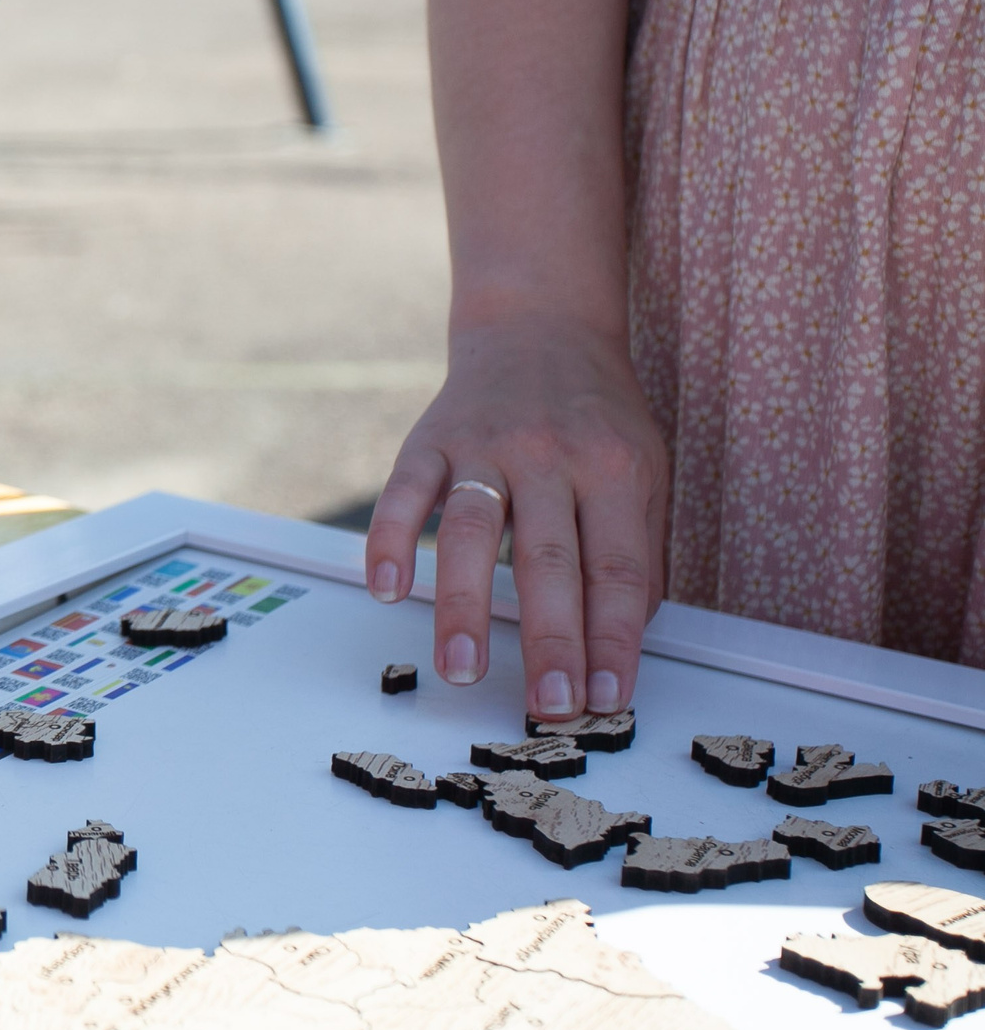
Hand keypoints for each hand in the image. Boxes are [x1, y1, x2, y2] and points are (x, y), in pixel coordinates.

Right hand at [364, 318, 667, 720]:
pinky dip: (389, 540)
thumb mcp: (644, 467)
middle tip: (550, 706)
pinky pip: (404, 493)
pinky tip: (386, 589)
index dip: (615, 639)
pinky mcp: (429, 439)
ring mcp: (484, 446)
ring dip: (464, 608)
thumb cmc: (596, 412)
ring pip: (472, 534)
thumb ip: (637, 546)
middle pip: (550, 562)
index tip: (609, 698)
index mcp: (613, 469)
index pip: (619, 570)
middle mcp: (549, 455)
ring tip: (462, 670)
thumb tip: (624, 636)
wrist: (539, 323)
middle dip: (551, 642)